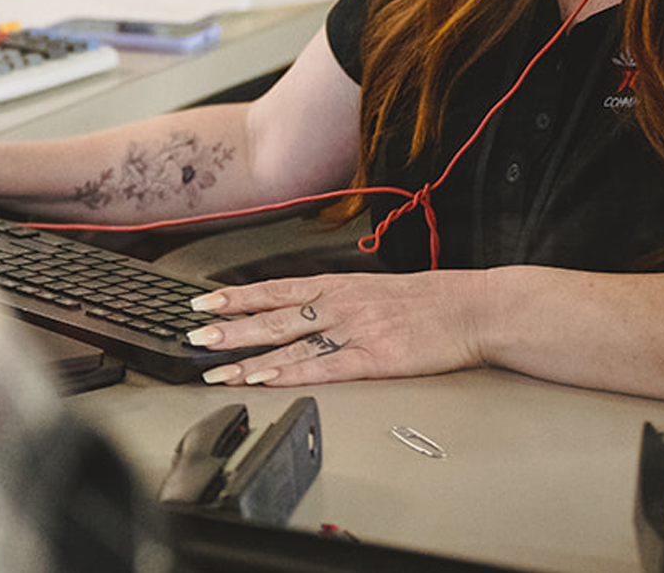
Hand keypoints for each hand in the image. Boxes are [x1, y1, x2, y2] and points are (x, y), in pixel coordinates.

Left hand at [180, 270, 485, 386]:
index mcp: (336, 285)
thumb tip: (298, 308)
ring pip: (290, 344)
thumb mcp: (370, 288)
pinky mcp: (373, 359)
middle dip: (229, 329)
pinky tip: (267, 378)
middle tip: (194, 336)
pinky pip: (323, 367)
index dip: (234, 298)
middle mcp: (338, 304)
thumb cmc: (424, 301)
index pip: (272, 290)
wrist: (470, 308)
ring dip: (250, 357)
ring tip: (217, 367)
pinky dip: (291, 373)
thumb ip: (334, 299)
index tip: (201, 304)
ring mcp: (354, 330)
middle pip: (272, 317)